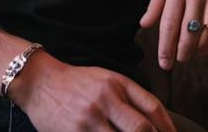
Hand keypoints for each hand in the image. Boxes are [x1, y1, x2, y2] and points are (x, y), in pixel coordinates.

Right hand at [10, 52, 175, 131]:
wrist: (39, 82)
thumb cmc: (77, 83)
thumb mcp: (106, 79)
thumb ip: (130, 97)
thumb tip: (156, 124)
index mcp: (117, 84)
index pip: (152, 108)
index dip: (168, 128)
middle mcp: (105, 100)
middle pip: (141, 128)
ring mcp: (89, 120)